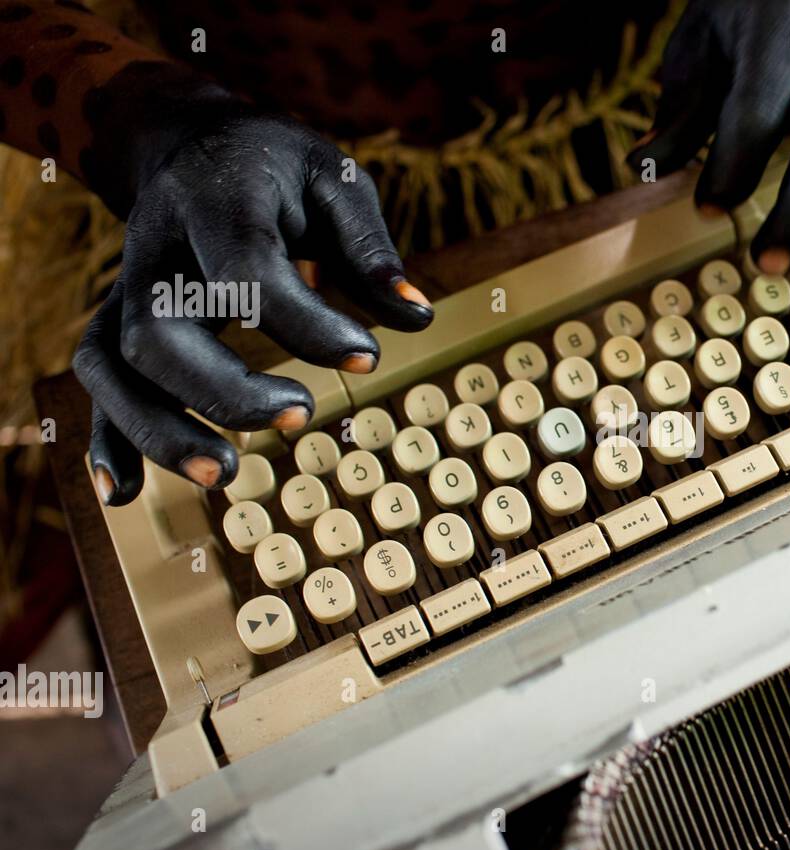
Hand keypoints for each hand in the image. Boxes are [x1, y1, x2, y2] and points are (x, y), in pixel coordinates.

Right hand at [73, 105, 432, 505]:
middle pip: (159, 333)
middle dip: (225, 390)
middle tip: (301, 415)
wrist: (191, 144)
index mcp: (217, 203)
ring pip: (113, 368)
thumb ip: (370, 248)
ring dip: (160, 430)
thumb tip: (417, 316)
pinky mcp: (119, 321)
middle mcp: (156, 251)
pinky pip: (97, 382)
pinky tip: (122, 490)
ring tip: (225, 474)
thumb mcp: (334, 181)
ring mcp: (127, 289)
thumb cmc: (276, 168)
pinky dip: (108, 438)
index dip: (308, 324)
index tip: (368, 356)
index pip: (249, 273)